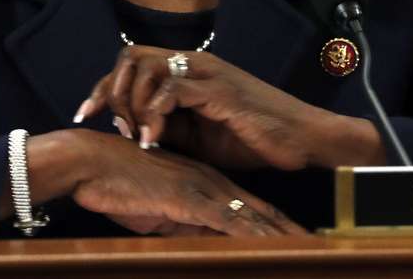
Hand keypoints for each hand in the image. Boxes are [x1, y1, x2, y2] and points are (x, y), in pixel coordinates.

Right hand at [66, 129, 306, 235]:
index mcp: (207, 184)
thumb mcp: (156, 210)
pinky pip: (231, 222)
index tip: (304, 240)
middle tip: (323, 248)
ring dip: (284, 236)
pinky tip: (275, 248)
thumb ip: (182, 222)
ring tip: (312, 250)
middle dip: (292, 233)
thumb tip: (202, 240)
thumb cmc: (116, 184)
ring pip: (255, 217)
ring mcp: (204, 190)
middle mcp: (212, 184)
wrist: (90, 162)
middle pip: (263, 212)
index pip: (253, 210)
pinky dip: (255, 237)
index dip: (279, 226)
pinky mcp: (191, 198)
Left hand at [75, 46, 384, 170]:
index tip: (86, 115)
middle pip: (130, 58)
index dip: (105, 88)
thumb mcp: (200, 136)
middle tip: (109, 125)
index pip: (132, 63)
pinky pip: (169, 92)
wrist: (301, 139)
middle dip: (111, 92)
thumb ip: (168, 127)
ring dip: (132, 105)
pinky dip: (153, 118)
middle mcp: (193, 62)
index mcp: (188, 70)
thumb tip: (128, 132)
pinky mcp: (216, 89)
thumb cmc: (254, 139)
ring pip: (145, 69)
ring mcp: (205, 72)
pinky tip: (153, 143)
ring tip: (138, 137)